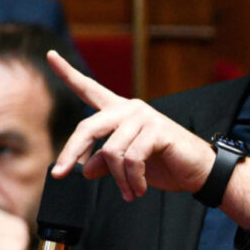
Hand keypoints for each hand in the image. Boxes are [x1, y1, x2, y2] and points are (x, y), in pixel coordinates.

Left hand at [47, 50, 214, 202]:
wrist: (199, 171)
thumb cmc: (165, 164)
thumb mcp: (127, 165)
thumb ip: (104, 162)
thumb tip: (84, 168)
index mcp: (120, 112)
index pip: (89, 89)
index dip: (68, 73)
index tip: (50, 56)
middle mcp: (130, 109)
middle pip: (88, 127)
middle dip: (70, 152)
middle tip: (59, 174)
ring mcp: (144, 117)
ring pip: (110, 151)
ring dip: (118, 179)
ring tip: (129, 193)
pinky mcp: (157, 130)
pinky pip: (131, 159)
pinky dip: (132, 179)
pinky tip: (140, 189)